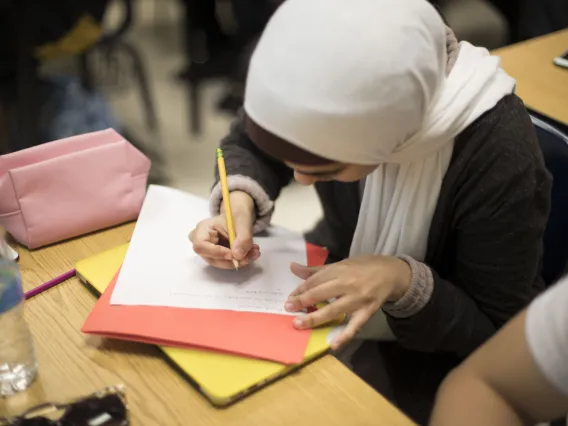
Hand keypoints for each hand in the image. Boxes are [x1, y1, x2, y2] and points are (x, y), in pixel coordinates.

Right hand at [189, 191, 259, 268]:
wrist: (238, 216)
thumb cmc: (237, 215)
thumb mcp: (243, 222)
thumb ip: (243, 238)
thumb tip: (237, 255)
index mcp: (202, 229)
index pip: (201, 246)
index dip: (216, 253)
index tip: (233, 255)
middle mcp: (201, 242)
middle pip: (212, 258)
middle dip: (233, 259)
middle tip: (252, 254)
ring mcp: (208, 251)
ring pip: (221, 263)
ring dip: (239, 260)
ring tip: (255, 251)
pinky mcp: (216, 256)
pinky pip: (226, 262)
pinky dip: (239, 260)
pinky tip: (250, 252)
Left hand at [285, 256, 410, 349]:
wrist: (392, 273)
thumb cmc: (363, 267)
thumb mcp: (340, 264)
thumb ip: (316, 269)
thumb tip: (293, 267)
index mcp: (339, 270)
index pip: (315, 280)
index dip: (300, 289)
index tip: (290, 297)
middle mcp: (347, 284)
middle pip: (320, 293)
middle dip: (302, 301)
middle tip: (287, 308)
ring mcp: (357, 299)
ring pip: (333, 310)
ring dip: (315, 318)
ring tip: (299, 324)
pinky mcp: (367, 312)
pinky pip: (354, 325)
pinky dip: (344, 336)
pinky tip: (333, 345)